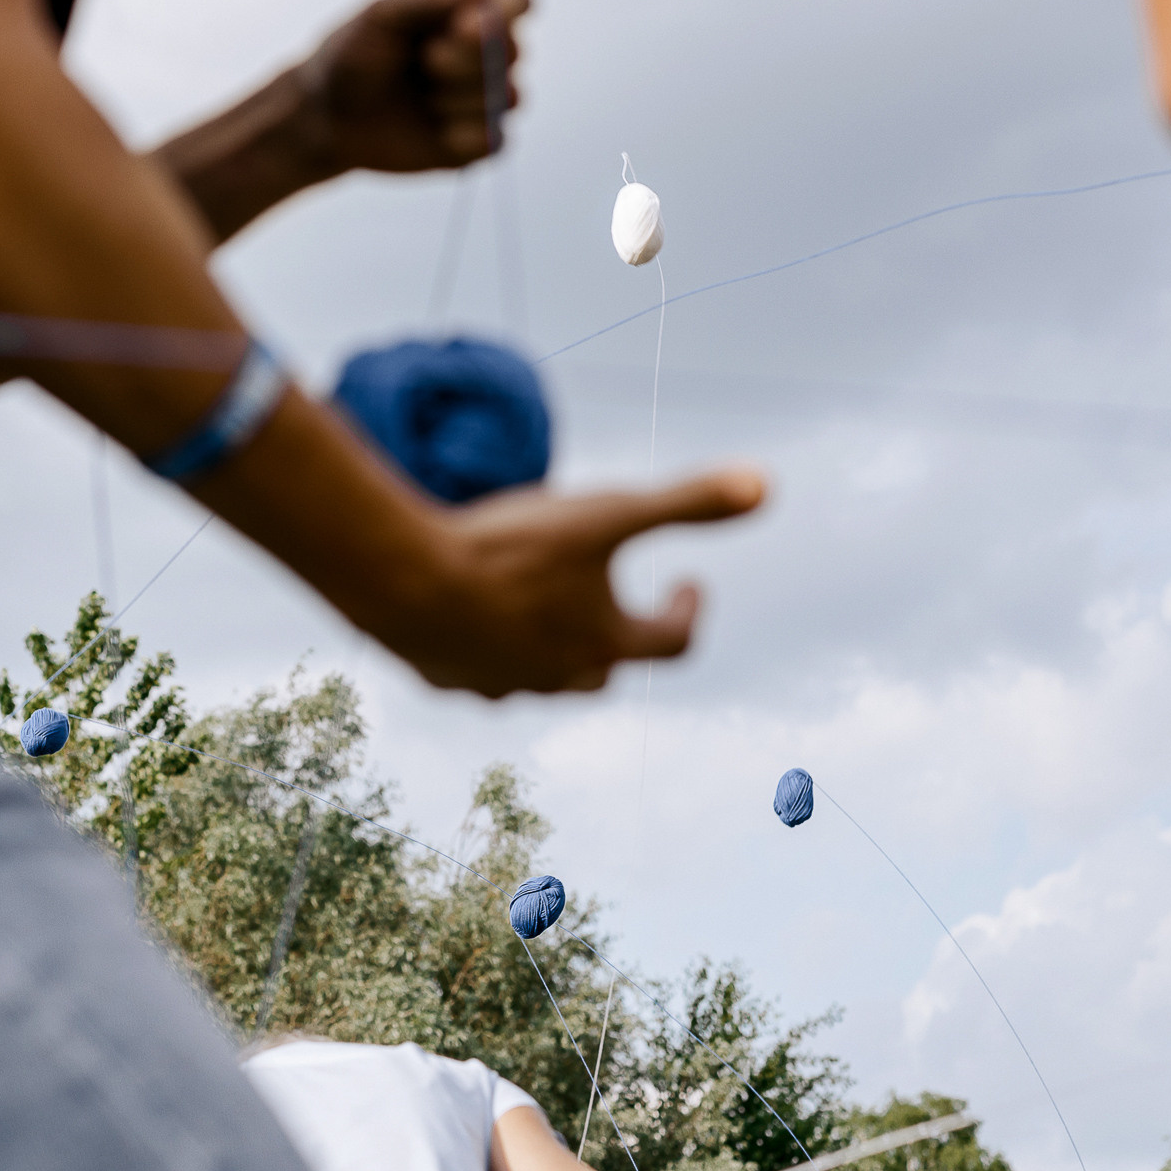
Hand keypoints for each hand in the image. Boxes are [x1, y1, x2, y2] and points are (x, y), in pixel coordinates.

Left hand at [294, 0, 530, 172]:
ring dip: (459, 98)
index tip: (463, 27)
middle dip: (468, 58)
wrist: (325, 119)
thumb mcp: (380, 15)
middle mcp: (485, 54)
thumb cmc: (350, 56)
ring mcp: (484, 100)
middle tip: (426, 61)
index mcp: (467, 11)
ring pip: (509, 97)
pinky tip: (435, 132)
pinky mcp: (476, 145)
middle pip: (514, 50)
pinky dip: (465, 136)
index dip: (505, 11)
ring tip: (423, 98)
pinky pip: (496, 142)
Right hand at [358, 467, 766, 695]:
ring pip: (543, 675)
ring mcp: (502, 686)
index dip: (689, 610)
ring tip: (543, 604)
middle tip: (615, 600)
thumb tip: (765, 484)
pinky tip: (475, 615)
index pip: (674, 643)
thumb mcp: (606, 512)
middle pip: (608, 667)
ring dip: (554, 645)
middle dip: (619, 634)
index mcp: (606, 643)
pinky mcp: (449, 682)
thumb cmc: (508, 549)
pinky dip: (491, 648)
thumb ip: (685, 502)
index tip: (689, 581)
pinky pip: (481, 673)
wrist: (404, 582)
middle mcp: (560, 677)